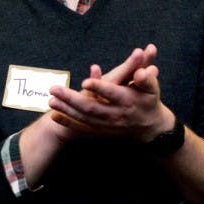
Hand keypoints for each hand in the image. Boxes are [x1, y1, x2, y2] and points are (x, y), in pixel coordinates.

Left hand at [46, 43, 173, 141]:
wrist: (151, 128)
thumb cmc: (149, 101)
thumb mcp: (152, 88)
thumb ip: (146, 79)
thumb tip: (140, 72)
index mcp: (128, 101)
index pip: (112, 94)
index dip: (99, 88)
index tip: (85, 81)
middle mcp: (116, 115)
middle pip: (91, 107)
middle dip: (71, 99)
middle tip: (54, 89)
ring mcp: (107, 125)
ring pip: (84, 118)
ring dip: (66, 110)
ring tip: (50, 100)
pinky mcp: (101, 132)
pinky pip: (82, 128)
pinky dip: (68, 123)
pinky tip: (53, 115)